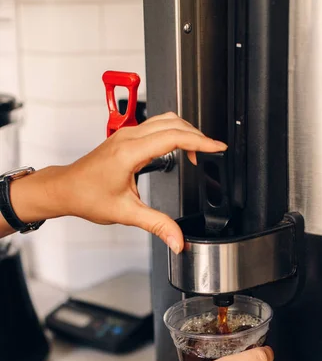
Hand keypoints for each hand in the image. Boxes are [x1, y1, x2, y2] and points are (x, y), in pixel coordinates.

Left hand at [8, 113, 226, 251]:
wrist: (65, 189)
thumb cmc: (87, 197)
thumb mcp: (125, 214)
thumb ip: (156, 225)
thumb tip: (178, 240)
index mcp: (129, 153)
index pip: (173, 137)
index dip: (200, 142)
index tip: (217, 147)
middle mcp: (128, 138)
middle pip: (173, 123)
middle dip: (197, 135)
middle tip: (213, 152)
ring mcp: (126, 134)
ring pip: (164, 120)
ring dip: (186, 131)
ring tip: (199, 150)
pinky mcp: (126, 137)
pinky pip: (156, 125)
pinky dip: (174, 132)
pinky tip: (180, 147)